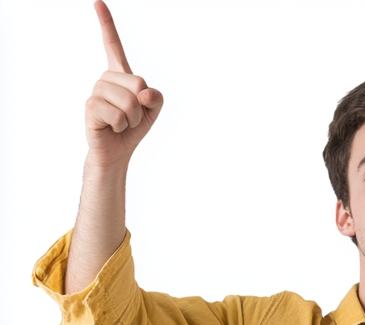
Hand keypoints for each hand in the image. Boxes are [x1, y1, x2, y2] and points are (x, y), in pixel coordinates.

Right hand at [84, 1, 162, 166]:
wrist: (116, 152)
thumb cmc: (132, 129)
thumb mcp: (152, 111)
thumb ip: (156, 97)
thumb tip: (145, 94)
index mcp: (120, 74)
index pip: (113, 45)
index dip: (106, 24)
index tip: (98, 2)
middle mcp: (106, 78)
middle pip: (138, 84)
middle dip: (141, 108)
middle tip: (130, 118)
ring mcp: (97, 91)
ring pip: (129, 102)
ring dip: (131, 119)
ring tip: (121, 124)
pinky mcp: (91, 106)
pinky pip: (118, 115)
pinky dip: (121, 126)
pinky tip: (112, 128)